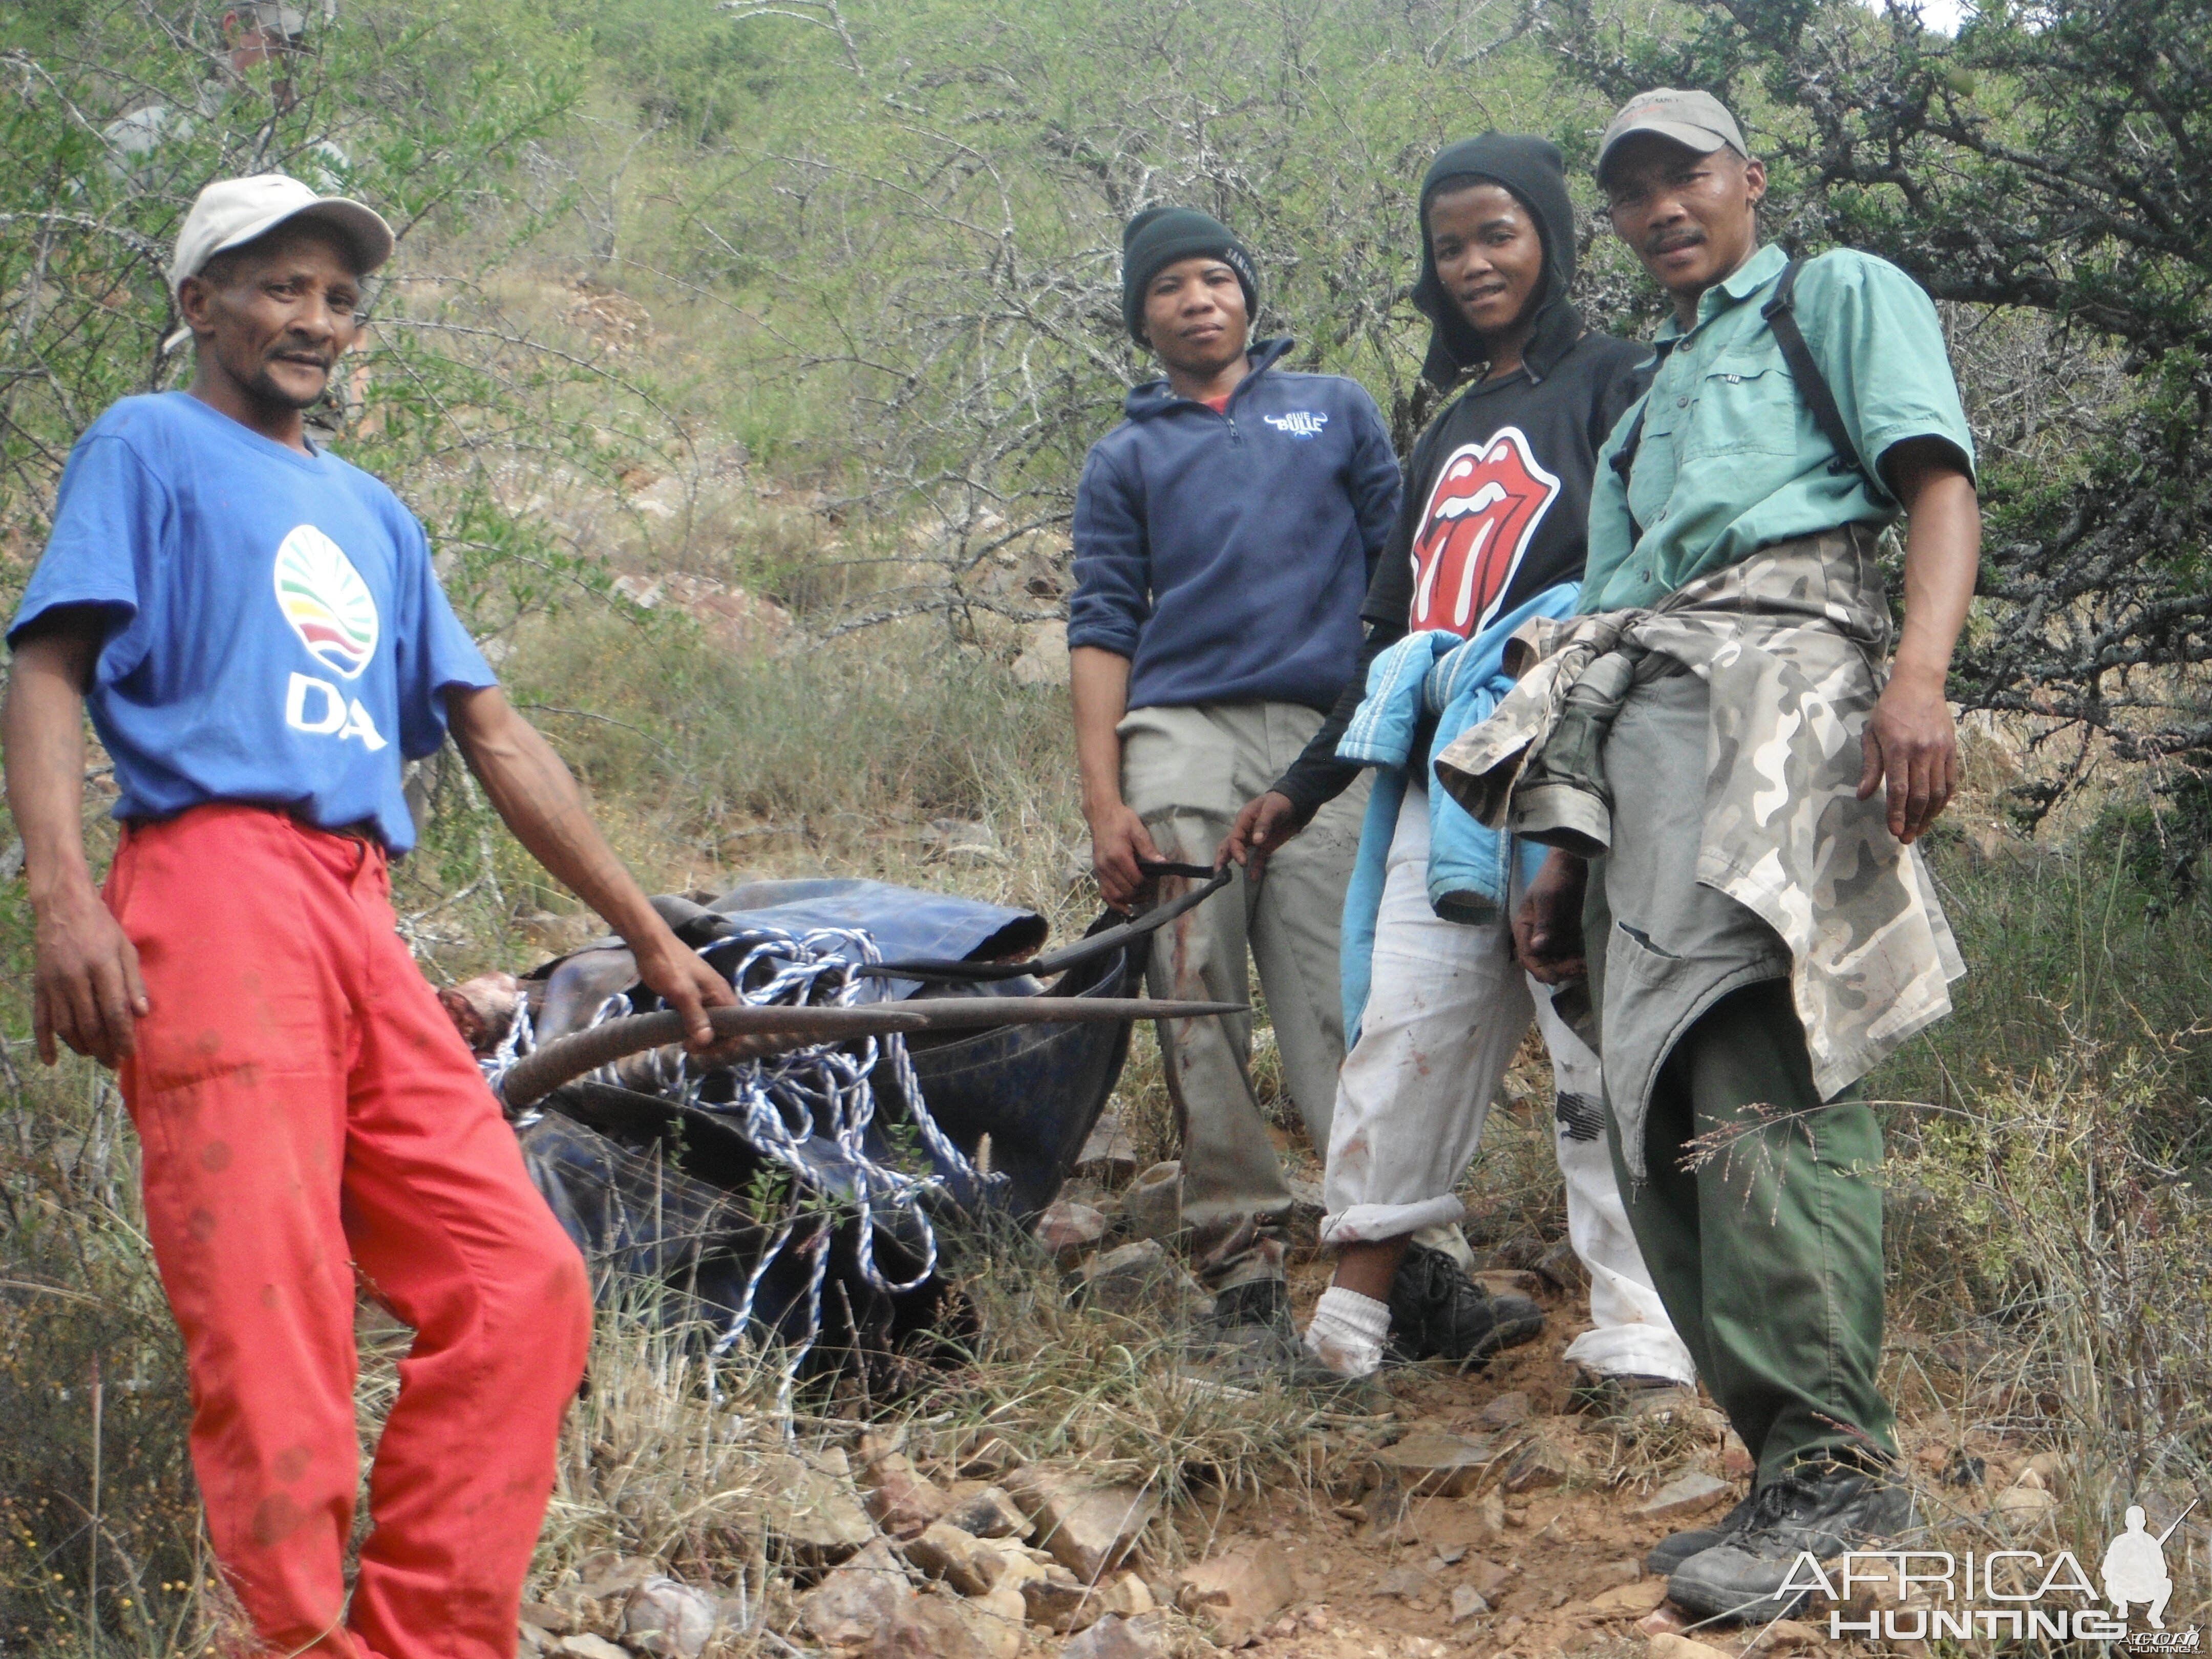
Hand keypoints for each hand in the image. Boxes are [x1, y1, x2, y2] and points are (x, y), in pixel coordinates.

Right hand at [32, 877, 147, 1066]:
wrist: (62, 907)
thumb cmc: (101, 927)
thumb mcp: (126, 948)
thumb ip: (134, 981)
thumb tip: (143, 1014)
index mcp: (102, 967)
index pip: (114, 1011)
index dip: (122, 1036)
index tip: (129, 1053)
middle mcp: (75, 978)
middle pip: (90, 1024)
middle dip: (104, 1048)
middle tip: (114, 1063)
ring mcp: (53, 983)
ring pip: (66, 1026)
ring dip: (81, 1047)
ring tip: (95, 1057)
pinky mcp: (39, 985)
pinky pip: (40, 1019)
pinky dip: (44, 1042)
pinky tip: (51, 1061)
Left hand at [629, 925, 737, 1051]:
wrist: (651, 943)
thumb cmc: (667, 965)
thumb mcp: (681, 992)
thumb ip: (695, 1016)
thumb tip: (706, 1041)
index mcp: (722, 994)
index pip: (737, 1028)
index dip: (723, 1042)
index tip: (700, 1046)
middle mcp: (719, 996)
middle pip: (726, 1028)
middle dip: (710, 1042)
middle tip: (687, 1045)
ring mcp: (707, 996)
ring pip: (713, 1024)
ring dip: (701, 1036)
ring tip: (682, 1040)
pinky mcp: (694, 995)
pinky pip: (701, 1017)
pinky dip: (693, 1027)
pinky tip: (679, 1029)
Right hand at [1088, 801, 1162, 910]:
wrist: (1101, 815)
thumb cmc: (1122, 820)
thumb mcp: (1138, 830)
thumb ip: (1149, 849)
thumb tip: (1163, 864)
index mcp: (1118, 856)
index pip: (1135, 880)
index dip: (1147, 885)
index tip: (1155, 881)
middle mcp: (1107, 866)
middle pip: (1126, 891)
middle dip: (1140, 894)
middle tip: (1151, 891)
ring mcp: (1100, 871)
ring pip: (1114, 896)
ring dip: (1128, 901)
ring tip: (1141, 898)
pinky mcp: (1097, 873)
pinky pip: (1104, 894)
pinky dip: (1114, 903)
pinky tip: (1125, 907)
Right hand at [1217, 791, 1307, 885]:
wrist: (1295, 804)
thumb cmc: (1280, 802)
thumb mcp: (1272, 809)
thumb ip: (1263, 824)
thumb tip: (1256, 841)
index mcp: (1244, 820)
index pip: (1234, 838)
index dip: (1236, 851)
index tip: (1242, 862)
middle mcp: (1245, 831)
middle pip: (1229, 845)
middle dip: (1222, 857)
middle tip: (1219, 872)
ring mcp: (1254, 840)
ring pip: (1239, 852)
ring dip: (1233, 862)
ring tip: (1226, 877)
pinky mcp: (1264, 847)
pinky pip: (1257, 859)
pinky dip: (1255, 868)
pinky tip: (1254, 878)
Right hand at [1512, 848, 1588, 985]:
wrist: (1573, 863)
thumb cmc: (1555, 877)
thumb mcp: (1548, 899)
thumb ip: (1544, 924)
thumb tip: (1537, 947)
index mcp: (1525, 928)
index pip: (1528, 957)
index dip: (1540, 970)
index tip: (1556, 979)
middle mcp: (1537, 936)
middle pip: (1544, 964)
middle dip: (1560, 971)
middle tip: (1579, 968)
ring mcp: (1553, 937)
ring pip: (1559, 962)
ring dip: (1571, 968)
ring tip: (1587, 967)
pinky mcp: (1568, 935)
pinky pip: (1572, 954)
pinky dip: (1579, 960)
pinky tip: (1590, 961)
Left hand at [1857, 667, 1959, 844]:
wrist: (1918, 685)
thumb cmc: (1889, 711)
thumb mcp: (1871, 734)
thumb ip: (1870, 766)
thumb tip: (1864, 796)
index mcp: (1898, 748)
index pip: (1899, 789)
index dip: (1897, 813)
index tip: (1894, 831)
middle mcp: (1922, 751)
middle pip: (1920, 795)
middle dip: (1913, 821)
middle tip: (1906, 838)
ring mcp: (1939, 751)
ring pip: (1938, 792)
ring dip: (1929, 816)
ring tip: (1919, 830)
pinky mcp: (1951, 749)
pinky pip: (1951, 781)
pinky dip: (1943, 800)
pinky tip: (1934, 812)